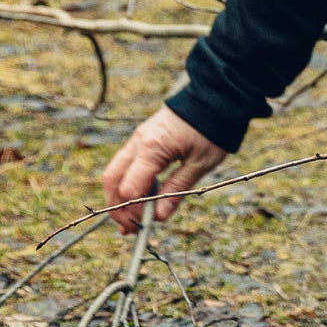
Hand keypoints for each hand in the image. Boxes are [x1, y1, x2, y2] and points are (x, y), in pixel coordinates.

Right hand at [103, 106, 228, 233]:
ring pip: (115, 172)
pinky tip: (140, 199)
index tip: (143, 228)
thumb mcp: (201, 164)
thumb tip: (159, 217)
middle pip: (113, 180)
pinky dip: (127, 183)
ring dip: (119, 197)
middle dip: (117, 207)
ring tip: (132, 219)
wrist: (214, 97)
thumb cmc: (212, 129)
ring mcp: (137, 139)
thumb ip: (177, 190)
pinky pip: (125, 164)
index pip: (129, 189)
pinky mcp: (142, 139)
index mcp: (152, 148)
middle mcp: (138, 142)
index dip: (133, 212)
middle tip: (129, 229)